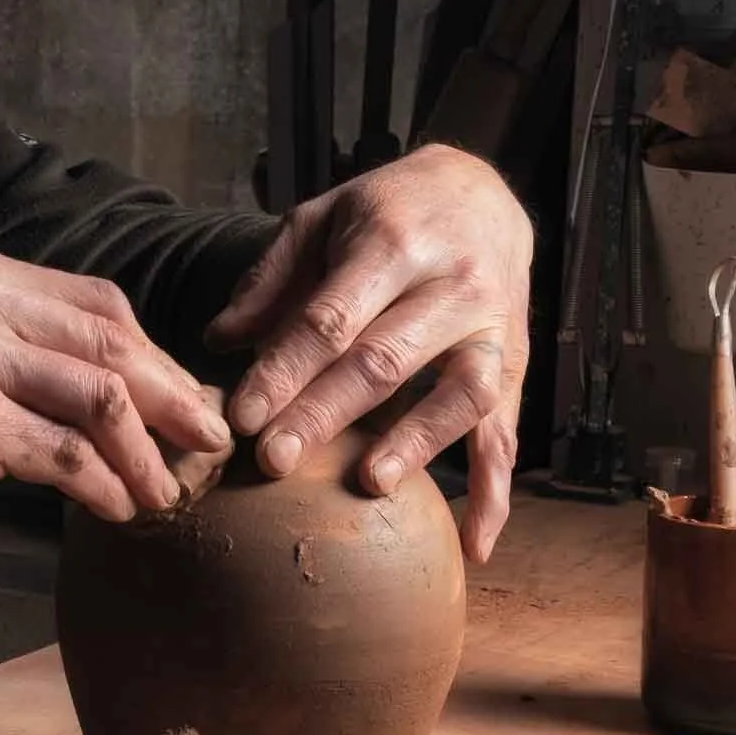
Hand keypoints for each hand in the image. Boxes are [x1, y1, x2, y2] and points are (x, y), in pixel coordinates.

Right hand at [0, 247, 232, 544]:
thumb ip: (12, 343)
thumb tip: (115, 383)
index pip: (100, 305)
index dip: (155, 357)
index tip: (187, 400)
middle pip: (113, 346)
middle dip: (174, 401)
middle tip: (210, 444)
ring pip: (101, 402)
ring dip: (147, 454)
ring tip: (165, 491)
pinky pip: (67, 457)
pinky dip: (106, 486)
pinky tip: (118, 508)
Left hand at [206, 145, 532, 563]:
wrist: (481, 191)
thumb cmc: (387, 212)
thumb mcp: (324, 218)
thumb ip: (272, 279)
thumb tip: (219, 339)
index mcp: (394, 243)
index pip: (332, 319)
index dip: (285, 370)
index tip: (242, 417)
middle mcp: (454, 284)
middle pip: (384, 360)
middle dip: (324, 414)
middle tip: (272, 462)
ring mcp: (494, 327)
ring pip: (458, 394)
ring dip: (414, 445)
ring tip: (367, 486)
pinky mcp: (516, 364)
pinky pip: (506, 432)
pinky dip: (494, 491)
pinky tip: (473, 543)